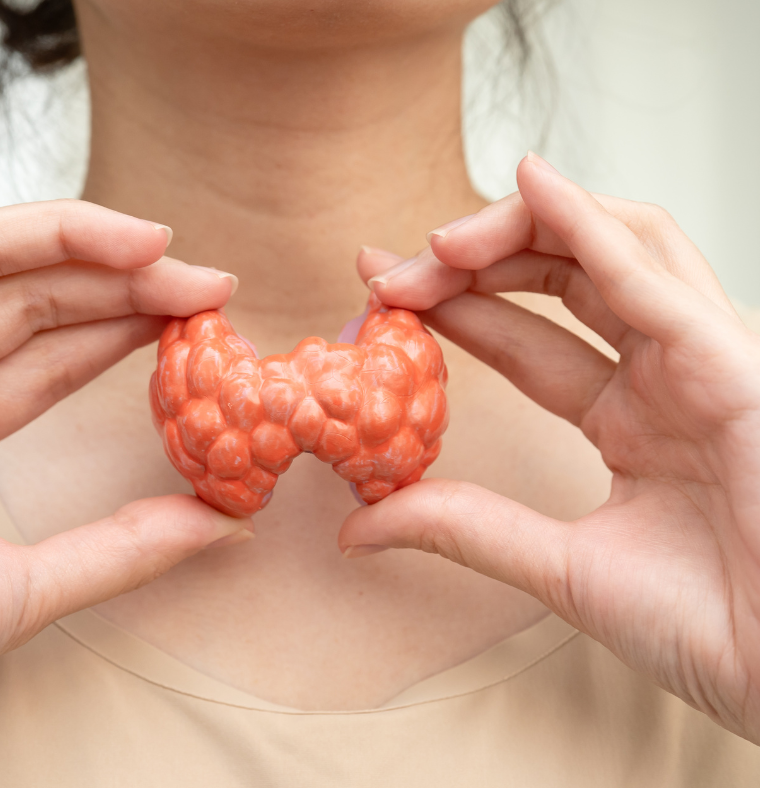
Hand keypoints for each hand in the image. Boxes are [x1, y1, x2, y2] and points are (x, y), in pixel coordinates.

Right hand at [0, 68, 248, 766]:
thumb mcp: (32, 587)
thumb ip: (124, 548)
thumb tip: (224, 523)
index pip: (50, 356)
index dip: (123, 327)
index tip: (199, 314)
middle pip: (34, 301)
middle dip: (122, 283)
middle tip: (205, 279)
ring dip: (70, 236)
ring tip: (152, 236)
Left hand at [341, 152, 759, 742]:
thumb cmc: (715, 631)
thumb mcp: (560, 567)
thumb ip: (467, 529)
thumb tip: (359, 526)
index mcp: (631, 420)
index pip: (528, 340)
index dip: (455, 308)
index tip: (380, 291)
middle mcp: (664, 377)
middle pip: (563, 277)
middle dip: (474, 261)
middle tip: (391, 270)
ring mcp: (702, 362)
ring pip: (614, 249)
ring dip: (522, 229)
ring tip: (438, 242)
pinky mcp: (736, 364)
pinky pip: (656, 277)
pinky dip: (592, 227)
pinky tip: (533, 185)